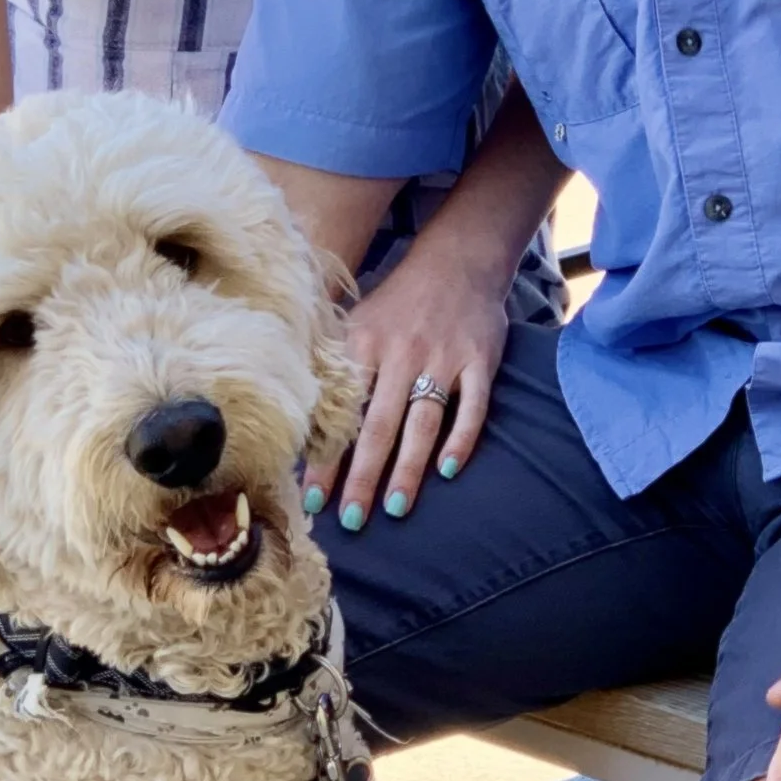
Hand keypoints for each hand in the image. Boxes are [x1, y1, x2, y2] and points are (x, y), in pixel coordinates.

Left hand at [314, 236, 512, 532]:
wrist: (458, 261)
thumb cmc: (398, 302)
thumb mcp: (356, 321)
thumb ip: (333, 366)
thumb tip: (301, 424)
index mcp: (364, 344)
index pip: (341, 412)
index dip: (326, 457)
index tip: (313, 499)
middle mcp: (402, 353)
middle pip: (379, 425)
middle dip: (364, 477)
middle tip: (352, 519)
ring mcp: (444, 358)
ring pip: (422, 423)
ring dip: (408, 468)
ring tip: (394, 508)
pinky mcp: (480, 362)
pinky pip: (472, 407)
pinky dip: (461, 439)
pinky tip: (447, 471)